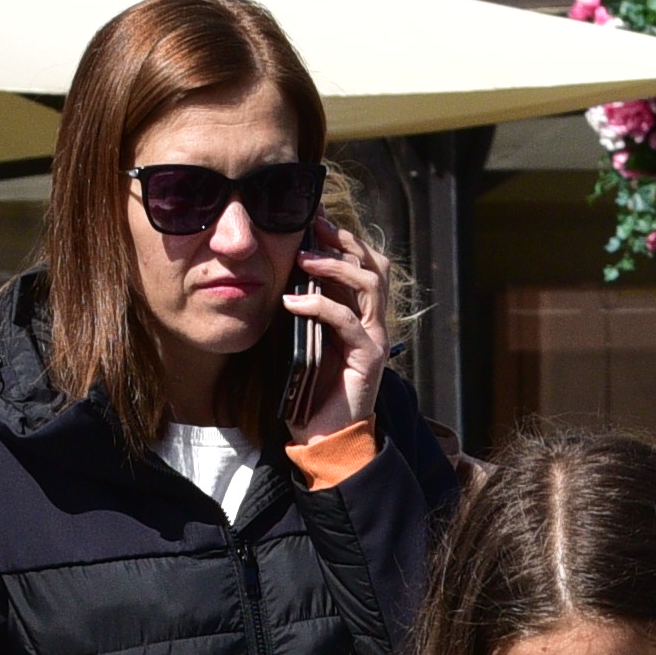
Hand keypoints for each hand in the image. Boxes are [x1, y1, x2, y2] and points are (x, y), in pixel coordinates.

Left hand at [286, 232, 391, 442]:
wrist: (324, 436)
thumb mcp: (302, 336)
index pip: (364, 262)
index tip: (314, 218)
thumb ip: (302, 307)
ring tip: (302, 258)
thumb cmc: (310, 388)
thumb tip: (280, 273)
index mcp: (360, 313)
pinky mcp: (368, 358)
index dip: (343, 237)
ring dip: (335, 265)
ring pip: (369, 284)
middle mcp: (374, 322)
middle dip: (344, 240)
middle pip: (374, 264)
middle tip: (313, 226)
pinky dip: (319, 305)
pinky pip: (347, 321)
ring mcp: (375, 339)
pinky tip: (292, 301)